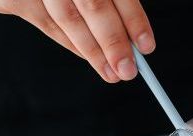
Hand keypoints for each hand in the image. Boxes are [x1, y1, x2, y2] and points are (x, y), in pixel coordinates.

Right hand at [0, 0, 154, 82]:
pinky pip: (46, 22)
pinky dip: (68, 41)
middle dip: (113, 42)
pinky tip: (85, 55)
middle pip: (92, 5)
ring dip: (92, 50)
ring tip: (110, 71)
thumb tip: (130, 30)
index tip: (145, 45)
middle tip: (128, 69)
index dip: (133, 18)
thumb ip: (104, 0)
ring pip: (68, 19)